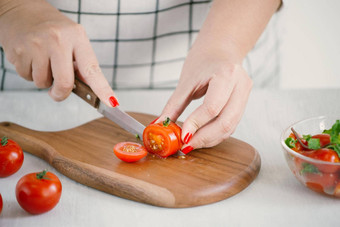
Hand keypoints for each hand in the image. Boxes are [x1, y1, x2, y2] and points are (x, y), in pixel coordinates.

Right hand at [0, 0, 116, 105]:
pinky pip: (27, 77)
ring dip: (43, 80)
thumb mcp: (73, 39)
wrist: (21, 11)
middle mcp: (57, 40)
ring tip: (42, 61)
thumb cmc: (52, 28)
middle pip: (65, 83)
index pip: (92, 69)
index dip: (102, 88)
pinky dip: (29, 74)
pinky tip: (31, 58)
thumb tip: (89, 89)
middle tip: (58, 92)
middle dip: (61, 93)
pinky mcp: (18, 52)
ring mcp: (36, 45)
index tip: (111, 102)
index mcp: (76, 36)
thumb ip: (81, 63)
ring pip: (42, 83)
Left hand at [158, 43, 252, 152]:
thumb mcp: (186, 81)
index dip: (196, 124)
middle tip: (186, 145)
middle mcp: (241, 85)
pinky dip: (215, 134)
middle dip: (204, 138)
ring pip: (230, 128)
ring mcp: (245, 95)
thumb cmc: (204, 59)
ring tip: (191, 143)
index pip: (212, 107)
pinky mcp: (244, 103)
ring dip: (209, 139)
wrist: (221, 49)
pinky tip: (202, 137)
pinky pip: (231, 125)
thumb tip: (160, 124)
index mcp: (226, 74)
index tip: (181, 136)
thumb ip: (174, 105)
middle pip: (225, 122)